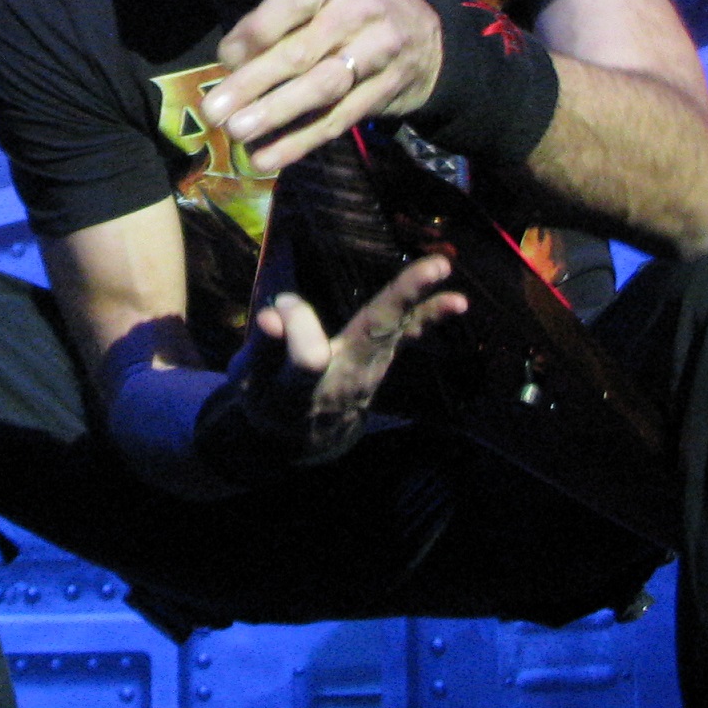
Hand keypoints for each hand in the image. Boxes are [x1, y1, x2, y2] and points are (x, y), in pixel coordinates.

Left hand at [201, 0, 441, 170]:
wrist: (422, 34)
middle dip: (253, 84)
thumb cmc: (345, 6)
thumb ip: (273, 4)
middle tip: (214, 110)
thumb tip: (229, 50)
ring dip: (275, 114)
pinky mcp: (384, 92)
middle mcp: (359, 11)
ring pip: (321, 88)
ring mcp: (378, 53)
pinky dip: (300, 141)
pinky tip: (268, 157)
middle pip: (301, 52)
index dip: (256, 32)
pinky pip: (338, 119)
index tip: (225, 59)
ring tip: (237, 132)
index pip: (293, 2)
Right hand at [238, 254, 465, 460]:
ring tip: (449, 279)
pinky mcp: (382, 360)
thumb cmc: (269, 398)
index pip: (308, 358)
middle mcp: (346, 379)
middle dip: (401, 301)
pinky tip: (456, 302)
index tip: (272, 316)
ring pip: (397, 332)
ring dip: (426, 306)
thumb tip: (273, 316)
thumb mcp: (250, 382)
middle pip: (373, 337)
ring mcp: (371, 370)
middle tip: (432, 270)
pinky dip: (429, 316)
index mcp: (303, 389)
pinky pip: (405, 334)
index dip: (295, 327)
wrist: (301, 437)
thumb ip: (263, 350)